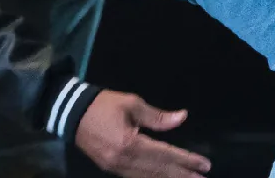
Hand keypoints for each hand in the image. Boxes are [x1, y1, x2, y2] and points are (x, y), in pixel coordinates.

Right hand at [75, 90, 210, 177]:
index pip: (165, 154)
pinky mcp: (110, 168)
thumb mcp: (131, 104)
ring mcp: (115, 167)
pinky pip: (135, 177)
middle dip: (182, 175)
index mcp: (129, 143)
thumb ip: (157, 116)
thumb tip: (181, 118)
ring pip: (147, 177)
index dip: (186, 160)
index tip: (204, 164)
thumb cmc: (102, 104)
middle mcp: (123, 160)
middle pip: (158, 170)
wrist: (69, 112)